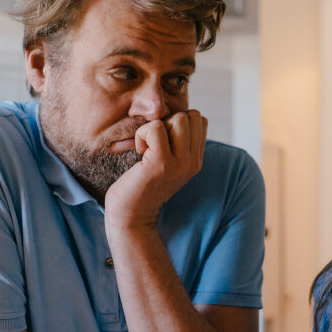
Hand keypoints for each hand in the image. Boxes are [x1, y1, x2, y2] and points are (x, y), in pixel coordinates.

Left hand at [103, 110, 206, 228]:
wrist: (131, 216)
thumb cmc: (141, 185)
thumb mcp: (166, 163)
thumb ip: (176, 143)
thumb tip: (173, 116)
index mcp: (196, 160)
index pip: (200, 120)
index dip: (178, 122)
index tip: (163, 141)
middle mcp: (193, 161)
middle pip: (192, 115)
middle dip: (169, 121)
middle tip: (154, 143)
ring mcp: (180, 162)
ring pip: (179, 118)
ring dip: (156, 127)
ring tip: (147, 147)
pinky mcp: (162, 163)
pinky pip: (156, 128)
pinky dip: (143, 134)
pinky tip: (139, 152)